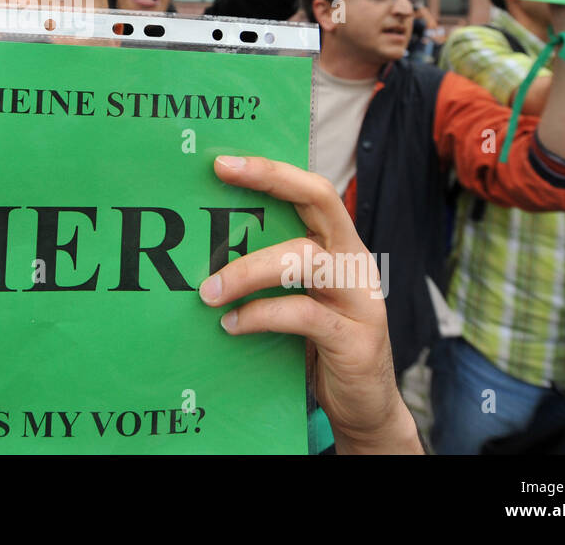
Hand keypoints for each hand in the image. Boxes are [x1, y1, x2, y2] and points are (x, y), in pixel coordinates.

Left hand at [199, 156, 421, 453]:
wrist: (363, 404)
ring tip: (206, 290)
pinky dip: (259, 316)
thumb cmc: (318, 343)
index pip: (312, 191)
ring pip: (303, 259)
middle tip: (221, 173)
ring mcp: (360, 298)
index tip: (223, 161)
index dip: (271, 171)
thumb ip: (269, 270)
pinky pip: (301, 315)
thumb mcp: (297, 296)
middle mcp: (355, 261)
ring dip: (247, 270)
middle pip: (320, 200)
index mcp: (339, 245)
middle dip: (270, 179)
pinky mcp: (356, 339)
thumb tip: (201, 249)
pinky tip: (230, 325)